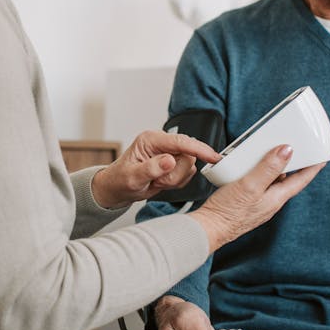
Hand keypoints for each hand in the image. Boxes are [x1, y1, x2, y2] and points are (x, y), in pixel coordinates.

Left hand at [89, 130, 220, 208]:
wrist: (117, 189)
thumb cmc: (119, 180)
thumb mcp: (132, 177)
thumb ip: (151, 168)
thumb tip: (170, 160)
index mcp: (151, 139)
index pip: (181, 141)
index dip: (199, 149)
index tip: (213, 157)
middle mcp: (162, 143)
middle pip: (187, 156)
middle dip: (175, 174)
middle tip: (157, 181)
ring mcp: (169, 153)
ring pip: (188, 167)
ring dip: (174, 180)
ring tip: (156, 182)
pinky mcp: (174, 163)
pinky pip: (186, 175)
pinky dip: (176, 183)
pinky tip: (161, 182)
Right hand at [189, 146, 324, 251]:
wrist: (208, 230)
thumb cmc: (228, 213)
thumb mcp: (250, 185)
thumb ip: (269, 168)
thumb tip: (287, 151)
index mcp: (276, 198)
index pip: (300, 180)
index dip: (312, 168)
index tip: (321, 158)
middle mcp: (269, 202)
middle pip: (285, 179)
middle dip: (289, 163)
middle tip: (289, 148)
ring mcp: (257, 203)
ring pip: (269, 181)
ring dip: (269, 167)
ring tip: (263, 153)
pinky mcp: (245, 203)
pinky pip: (256, 185)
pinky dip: (255, 173)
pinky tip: (244, 169)